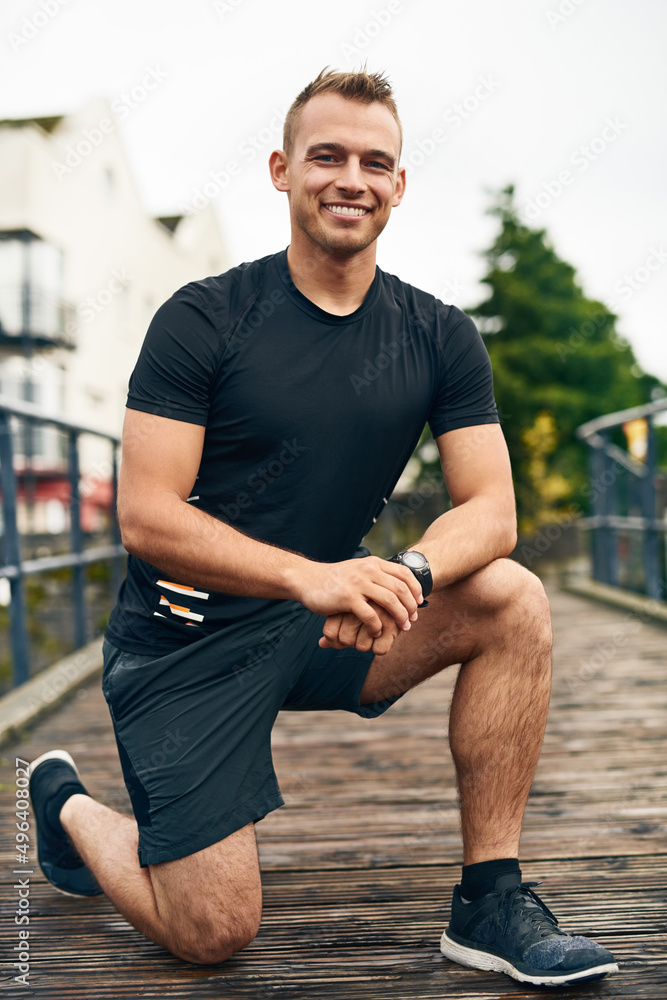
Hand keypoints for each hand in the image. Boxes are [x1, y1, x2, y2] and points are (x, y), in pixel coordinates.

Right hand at [296, 556, 421, 648]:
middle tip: (412, 620)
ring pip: (390, 602)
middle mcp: (368, 571)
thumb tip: (398, 586)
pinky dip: (378, 626)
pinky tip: (377, 632)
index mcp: (373, 563)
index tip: (419, 603)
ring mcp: (358, 584)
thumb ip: (376, 574)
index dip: (416, 589)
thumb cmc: (336, 579)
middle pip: (401, 589)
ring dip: (399, 617)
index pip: (404, 573)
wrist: (308, 579)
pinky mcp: (347, 598)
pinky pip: (370, 615)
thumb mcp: (358, 569)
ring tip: (402, 628)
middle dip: (410, 607)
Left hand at [319, 602, 406, 653]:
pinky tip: (384, 636)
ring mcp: (377, 611)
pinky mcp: (393, 621)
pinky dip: (380, 647)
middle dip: (351, 642)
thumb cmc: (367, 605)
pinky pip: (379, 649)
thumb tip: (322, 644)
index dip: (335, 641)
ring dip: (366, 644)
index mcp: (344, 598)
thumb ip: (334, 626)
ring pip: (361, 646)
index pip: (330, 633)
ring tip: (372, 633)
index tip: (344, 635)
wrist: (395, 594)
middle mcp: (359, 604)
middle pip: (344, 640)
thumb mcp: (347, 610)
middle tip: (360, 633)